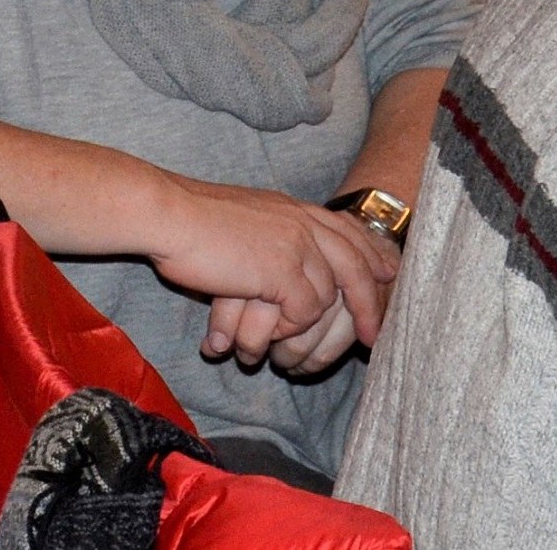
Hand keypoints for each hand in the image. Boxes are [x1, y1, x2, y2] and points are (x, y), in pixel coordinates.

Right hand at [143, 173, 395, 367]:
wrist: (169, 215)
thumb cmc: (188, 220)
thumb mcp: (241, 218)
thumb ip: (269, 234)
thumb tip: (277, 263)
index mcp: (291, 207)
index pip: (345, 230)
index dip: (369, 254)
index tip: (387, 274)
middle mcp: (301, 222)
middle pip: (355, 263)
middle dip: (370, 303)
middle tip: (373, 336)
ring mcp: (296, 245)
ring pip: (328, 296)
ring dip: (308, 326)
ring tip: (288, 348)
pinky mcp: (284, 270)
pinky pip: (304, 311)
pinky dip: (288, 327)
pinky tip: (268, 332)